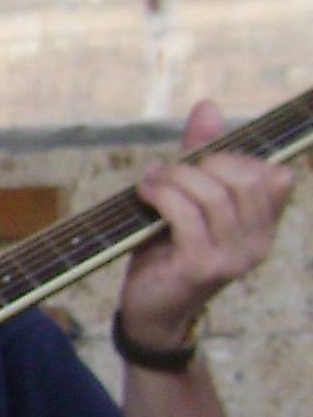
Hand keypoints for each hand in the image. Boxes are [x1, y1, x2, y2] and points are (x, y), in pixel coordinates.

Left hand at [118, 99, 293, 347]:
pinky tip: (144, 193)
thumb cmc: (167, 252)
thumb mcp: (187, 199)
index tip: (197, 160)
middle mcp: (258, 243)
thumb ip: (199, 156)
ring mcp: (233, 258)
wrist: (149, 311)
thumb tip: (207, 105)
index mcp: (263, 226)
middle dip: (200, 163)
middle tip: (167, 171)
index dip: (234, 157)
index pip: (272, 175)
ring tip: (150, 182)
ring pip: (212, 194)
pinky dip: (162, 195)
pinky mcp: (202, 266)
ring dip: (174, 178)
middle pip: (244, 178)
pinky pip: (186, 214)